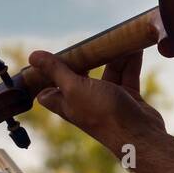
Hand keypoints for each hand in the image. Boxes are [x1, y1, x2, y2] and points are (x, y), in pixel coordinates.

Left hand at [28, 49, 166, 160]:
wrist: (140, 136)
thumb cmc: (103, 114)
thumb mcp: (75, 88)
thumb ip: (56, 71)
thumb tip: (32, 56)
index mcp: (66, 103)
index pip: (48, 91)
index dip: (46, 76)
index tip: (48, 57)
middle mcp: (85, 101)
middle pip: (80, 75)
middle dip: (85, 57)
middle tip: (88, 39)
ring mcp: (107, 99)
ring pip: (107, 71)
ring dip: (112, 55)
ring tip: (117, 36)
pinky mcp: (127, 98)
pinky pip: (126, 74)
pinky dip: (130, 61)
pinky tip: (135, 46)